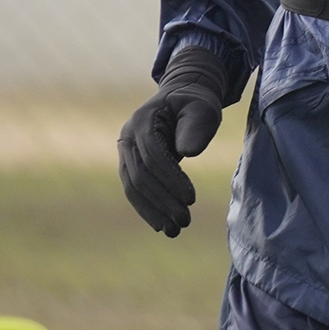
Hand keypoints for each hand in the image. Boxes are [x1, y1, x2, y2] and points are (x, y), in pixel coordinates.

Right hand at [117, 44, 226, 236]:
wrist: (181, 98)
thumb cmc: (195, 103)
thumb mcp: (203, 108)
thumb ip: (196, 126)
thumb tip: (188, 152)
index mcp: (142, 120)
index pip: (153, 156)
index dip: (171, 179)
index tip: (192, 199)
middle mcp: (127, 136)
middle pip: (140, 175)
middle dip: (162, 201)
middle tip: (185, 222)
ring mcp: (125, 151)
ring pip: (133, 187)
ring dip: (153, 211)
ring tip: (174, 231)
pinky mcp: (130, 164)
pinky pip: (134, 189)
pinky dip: (148, 208)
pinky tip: (162, 224)